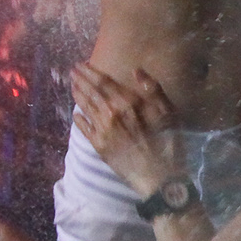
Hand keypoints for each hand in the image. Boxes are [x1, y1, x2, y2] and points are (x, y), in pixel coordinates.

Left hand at [72, 65, 184, 197]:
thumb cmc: (169, 142)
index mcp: (128, 102)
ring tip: (72, 86)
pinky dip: (78, 119)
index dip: (91, 72)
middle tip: (72, 71)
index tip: (82, 64)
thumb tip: (135, 70)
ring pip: (85, 107)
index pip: (104, 82)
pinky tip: (75, 113)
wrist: (160, 176)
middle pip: (91, 92)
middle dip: (80, 80)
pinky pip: (84, 129)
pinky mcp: (99, 146)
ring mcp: (103, 130)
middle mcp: (111, 113)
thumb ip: (152, 88)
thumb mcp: (169, 111)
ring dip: (77, 95)